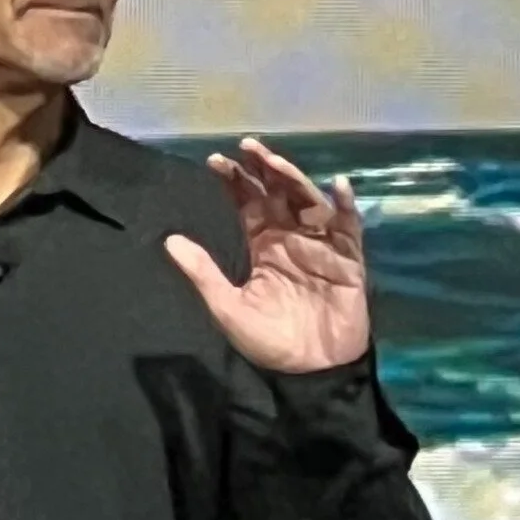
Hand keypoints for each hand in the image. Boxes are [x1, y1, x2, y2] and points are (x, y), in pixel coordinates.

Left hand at [164, 137, 368, 373]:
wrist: (310, 373)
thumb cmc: (269, 342)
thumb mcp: (227, 307)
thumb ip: (203, 273)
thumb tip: (169, 240)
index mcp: (263, 245)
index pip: (248, 203)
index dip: (234, 181)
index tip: (216, 161)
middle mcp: (292, 238)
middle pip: (278, 193)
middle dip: (264, 168)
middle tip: (247, 146)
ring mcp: (321, 246)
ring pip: (308, 202)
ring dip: (294, 180)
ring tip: (275, 162)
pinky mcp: (348, 261)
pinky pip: (349, 229)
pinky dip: (346, 207)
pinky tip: (338, 186)